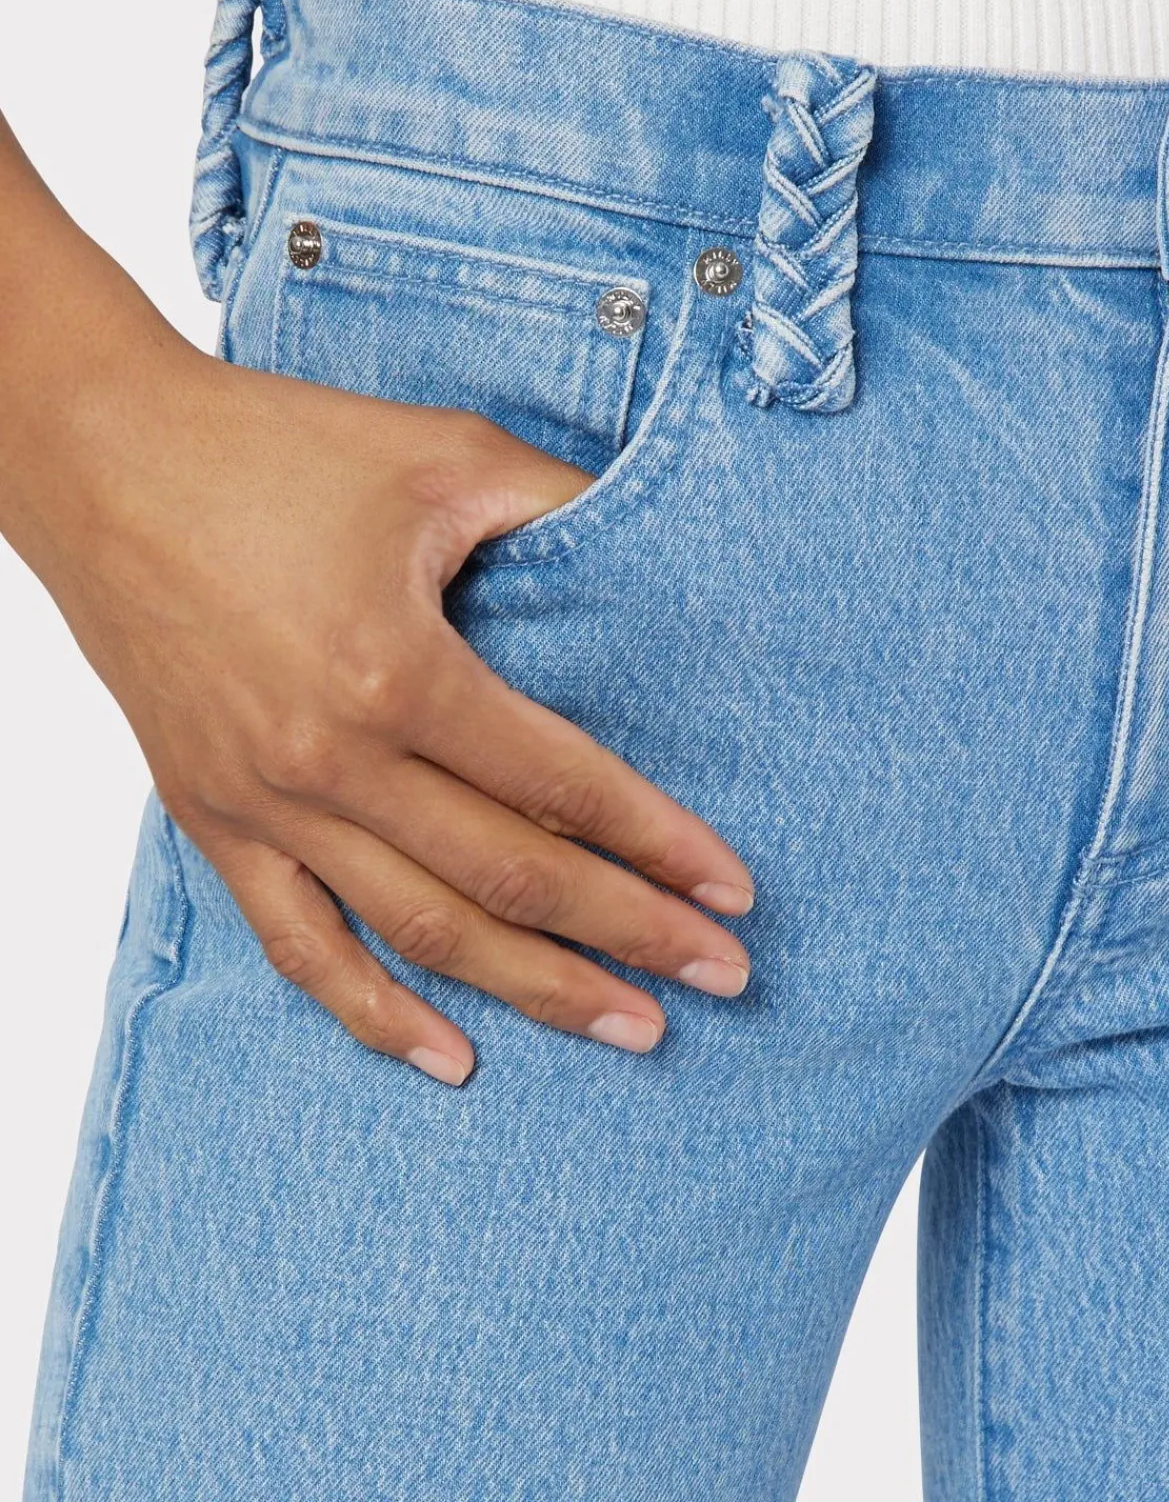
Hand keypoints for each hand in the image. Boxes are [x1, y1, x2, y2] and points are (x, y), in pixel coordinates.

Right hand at [41, 341, 753, 1084]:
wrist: (103, 461)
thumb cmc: (272, 446)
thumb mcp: (444, 454)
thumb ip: (559, 505)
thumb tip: (661, 539)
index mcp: (399, 672)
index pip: (562, 787)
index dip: (659, 844)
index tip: (730, 890)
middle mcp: (332, 760)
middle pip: (513, 880)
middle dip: (632, 934)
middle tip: (722, 976)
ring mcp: (266, 804)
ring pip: (423, 934)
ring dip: (537, 991)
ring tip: (634, 1028)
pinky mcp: (212, 820)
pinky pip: (300, 946)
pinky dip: (375, 1013)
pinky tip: (452, 1056)